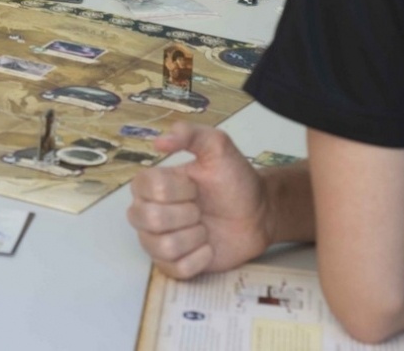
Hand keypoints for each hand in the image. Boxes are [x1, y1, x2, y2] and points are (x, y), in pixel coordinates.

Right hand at [128, 123, 269, 279]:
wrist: (258, 213)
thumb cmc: (235, 180)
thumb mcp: (218, 147)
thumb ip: (190, 134)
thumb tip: (158, 142)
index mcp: (151, 185)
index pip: (145, 188)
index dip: (175, 189)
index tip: (194, 186)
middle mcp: (147, 213)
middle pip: (148, 219)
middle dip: (185, 214)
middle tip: (201, 209)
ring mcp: (158, 242)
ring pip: (162, 247)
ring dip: (194, 237)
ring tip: (206, 229)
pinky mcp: (174, 266)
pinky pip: (176, 269)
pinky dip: (199, 259)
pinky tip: (209, 247)